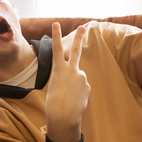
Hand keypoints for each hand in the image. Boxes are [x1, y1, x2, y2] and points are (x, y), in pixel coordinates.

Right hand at [45, 23, 89, 141]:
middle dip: (78, 38)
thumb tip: (77, 78)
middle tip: (83, 27)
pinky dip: (78, 92)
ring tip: (68, 96)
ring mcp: (81, 77)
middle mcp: (72, 70)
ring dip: (73, 84)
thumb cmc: (54, 104)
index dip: (56, 35)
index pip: (56, 49)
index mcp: (58, 70)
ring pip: (78, 77)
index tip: (56, 24)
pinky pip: (82, 86)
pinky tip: (74, 100)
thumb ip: (65, 78)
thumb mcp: (54, 86)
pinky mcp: (88, 85)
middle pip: (75, 50)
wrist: (64, 117)